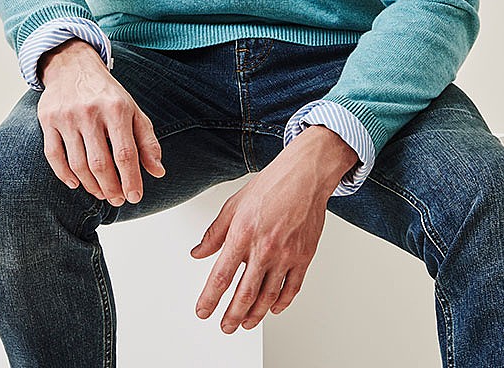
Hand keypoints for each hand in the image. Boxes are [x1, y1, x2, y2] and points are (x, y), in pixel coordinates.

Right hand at [37, 37, 165, 205]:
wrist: (74, 66)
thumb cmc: (108, 95)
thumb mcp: (133, 110)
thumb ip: (147, 141)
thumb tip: (158, 172)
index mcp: (117, 108)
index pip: (125, 152)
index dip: (131, 179)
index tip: (135, 197)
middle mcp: (91, 112)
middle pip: (100, 162)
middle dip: (111, 187)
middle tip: (118, 200)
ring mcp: (67, 116)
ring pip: (77, 163)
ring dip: (90, 185)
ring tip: (101, 193)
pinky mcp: (48, 119)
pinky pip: (54, 155)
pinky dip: (64, 175)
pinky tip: (76, 184)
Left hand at [190, 127, 356, 332]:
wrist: (304, 176)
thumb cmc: (272, 185)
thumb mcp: (234, 205)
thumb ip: (215, 233)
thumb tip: (198, 252)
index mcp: (243, 234)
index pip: (221, 276)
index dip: (209, 299)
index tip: (203, 311)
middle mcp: (264, 248)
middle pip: (244, 295)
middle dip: (231, 316)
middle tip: (225, 326)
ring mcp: (286, 255)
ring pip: (267, 297)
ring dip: (254, 316)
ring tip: (246, 323)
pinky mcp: (304, 257)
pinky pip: (291, 289)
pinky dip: (281, 304)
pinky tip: (273, 308)